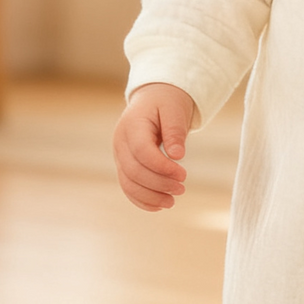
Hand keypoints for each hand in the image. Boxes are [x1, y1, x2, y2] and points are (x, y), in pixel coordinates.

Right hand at [113, 82, 195, 210]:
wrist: (154, 98)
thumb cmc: (166, 102)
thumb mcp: (174, 110)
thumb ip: (174, 131)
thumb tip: (177, 155)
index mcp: (132, 125)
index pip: (142, 152)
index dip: (161, 167)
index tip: (183, 175)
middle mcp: (120, 142)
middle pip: (134, 171)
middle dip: (158, 184)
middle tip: (182, 189)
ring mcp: (120, 155)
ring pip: (128, 183)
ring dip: (150, 196)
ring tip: (172, 202)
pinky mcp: (125, 165)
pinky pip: (128, 187)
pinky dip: (141, 199)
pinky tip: (159, 206)